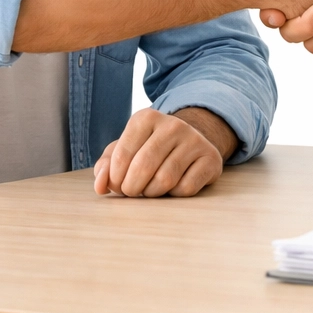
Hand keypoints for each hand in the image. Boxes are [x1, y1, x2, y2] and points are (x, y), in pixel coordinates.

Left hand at [93, 107, 227, 197]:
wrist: (189, 144)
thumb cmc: (149, 150)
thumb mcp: (125, 151)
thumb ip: (106, 167)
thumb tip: (101, 186)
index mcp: (146, 118)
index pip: (122, 155)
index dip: (115, 178)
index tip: (117, 184)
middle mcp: (173, 124)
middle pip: (143, 168)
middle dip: (132, 188)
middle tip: (132, 191)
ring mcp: (195, 140)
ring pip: (165, 180)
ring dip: (152, 193)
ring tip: (150, 189)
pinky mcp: (211, 158)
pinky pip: (186, 188)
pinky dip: (175, 195)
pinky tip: (174, 186)